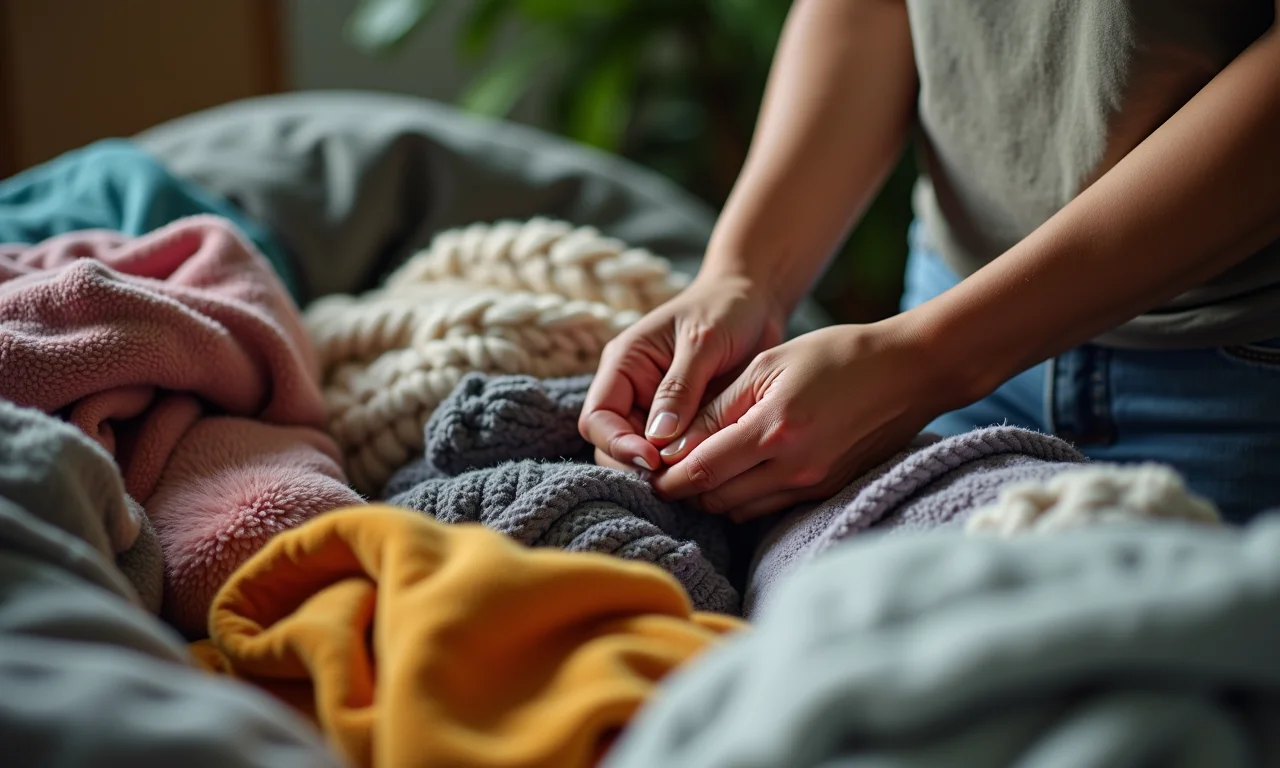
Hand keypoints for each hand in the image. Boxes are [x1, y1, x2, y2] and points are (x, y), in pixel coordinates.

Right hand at [579, 272, 786, 472]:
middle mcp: (630, 391)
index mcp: (623, 365)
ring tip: (694, 478)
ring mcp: (654, 410)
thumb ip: (679, 388)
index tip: (654, 459)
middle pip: (611, 446)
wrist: (755, 303)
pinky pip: (672, 457)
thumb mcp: (703, 342)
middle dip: (636, 466)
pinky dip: (684, 468)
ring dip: (661, 473)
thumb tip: (657, 439)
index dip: (618, 444)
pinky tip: (708, 472)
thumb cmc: (725, 310)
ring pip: (640, 458)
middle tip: (676, 479)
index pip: (597, 418)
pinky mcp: (682, 424)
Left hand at [650, 319, 954, 520]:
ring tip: (699, 468)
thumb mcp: (769, 364)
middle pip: (717, 498)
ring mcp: (813, 483)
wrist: (908, 373)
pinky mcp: (826, 490)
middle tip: (666, 470)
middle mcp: (794, 466)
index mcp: (774, 429)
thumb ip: (720, 406)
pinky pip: (769, 506)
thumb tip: (674, 441)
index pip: (702, 470)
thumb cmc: (836, 355)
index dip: (668, 477)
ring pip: (740, 508)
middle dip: (686, 489)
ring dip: (714, 494)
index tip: (648, 470)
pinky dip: (745, 495)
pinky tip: (738, 471)